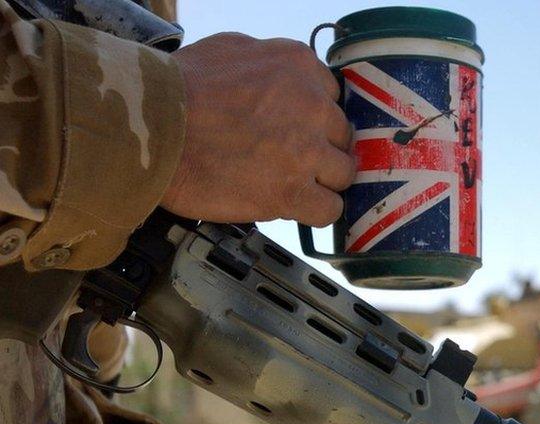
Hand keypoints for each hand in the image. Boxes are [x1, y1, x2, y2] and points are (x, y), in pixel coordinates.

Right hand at [161, 33, 353, 226]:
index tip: (295, 131)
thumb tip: (283, 82)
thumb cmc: (178, 89)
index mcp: (299, 66)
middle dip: (318, 150)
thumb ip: (270, 64)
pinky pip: (329, 209)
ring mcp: (306, 151)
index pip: (331, 99)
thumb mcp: (231, 49)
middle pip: (339, 137)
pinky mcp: (293, 191)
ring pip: (342, 174)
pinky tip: (294, 206)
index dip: (313, 121)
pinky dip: (315, 211)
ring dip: (321, 181)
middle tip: (287, 159)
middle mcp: (313, 106)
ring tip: (290, 183)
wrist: (150, 127)